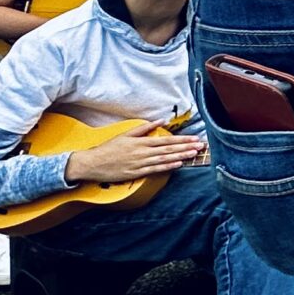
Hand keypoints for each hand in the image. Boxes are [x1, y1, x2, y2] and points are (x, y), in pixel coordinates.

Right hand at [67, 123, 202, 184]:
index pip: (166, 140)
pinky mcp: (136, 173)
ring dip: (181, 156)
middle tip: (201, 146)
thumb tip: (160, 121)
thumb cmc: (109, 148)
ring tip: (194, 154)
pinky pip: (154, 169)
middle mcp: (142, 152)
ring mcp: (140, 163)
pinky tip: (178, 164)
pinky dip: (167, 167)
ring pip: (164, 159)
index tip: (194, 138)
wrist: (92, 163)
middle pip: (168, 149)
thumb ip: (144, 128)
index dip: (182, 140)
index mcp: (141, 141)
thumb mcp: (126, 134)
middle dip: (186, 147)